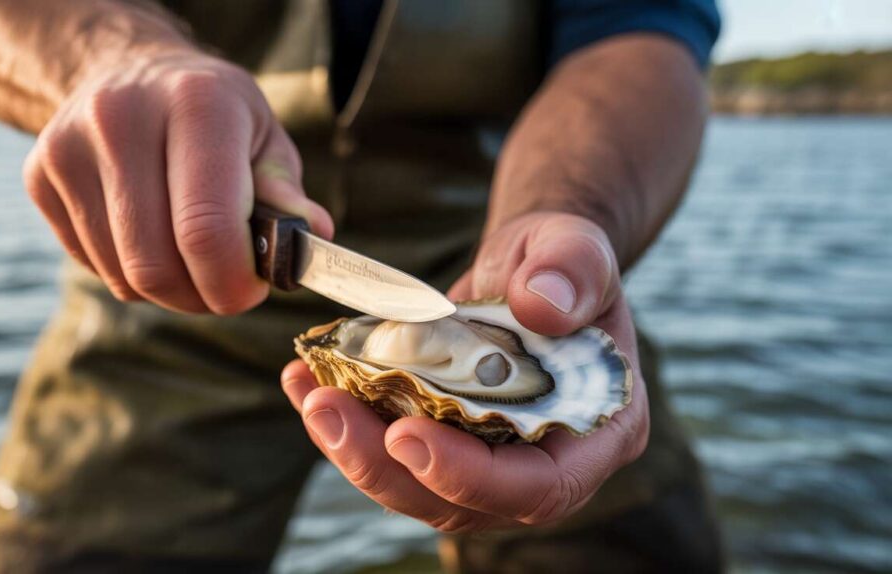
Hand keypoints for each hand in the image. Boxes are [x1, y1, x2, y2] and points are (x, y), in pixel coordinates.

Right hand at [24, 50, 332, 313]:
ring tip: (192, 257)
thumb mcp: (263, 137)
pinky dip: (133, 275)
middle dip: (201, 295)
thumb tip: (313, 237)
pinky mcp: (39, 177)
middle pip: (157, 265)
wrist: (127, 71)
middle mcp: (121, 119)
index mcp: (196, 103)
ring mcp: (69, 148)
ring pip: (124, 276)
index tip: (250, 288)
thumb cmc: (213, 115)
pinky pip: (96, 269)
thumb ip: (285, 194)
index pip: (206, 229)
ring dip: (169, 291)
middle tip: (225, 284)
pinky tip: (150, 236)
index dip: (232, 282)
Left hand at [282, 213, 648, 531]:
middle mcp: (542, 463)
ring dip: (353, 448)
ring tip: (310, 393)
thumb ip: (572, 267)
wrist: (529, 269)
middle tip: (328, 409)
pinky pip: (391, 453)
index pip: (540, 486)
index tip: (407, 434)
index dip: (471, 475)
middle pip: (461, 502)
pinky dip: (346, 423)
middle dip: (386, 465)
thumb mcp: (574, 246)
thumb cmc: (560, 261)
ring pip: (414, 487)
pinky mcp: (442, 445)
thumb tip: (542, 304)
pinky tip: (308, 379)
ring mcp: (487, 462)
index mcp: (596, 431)